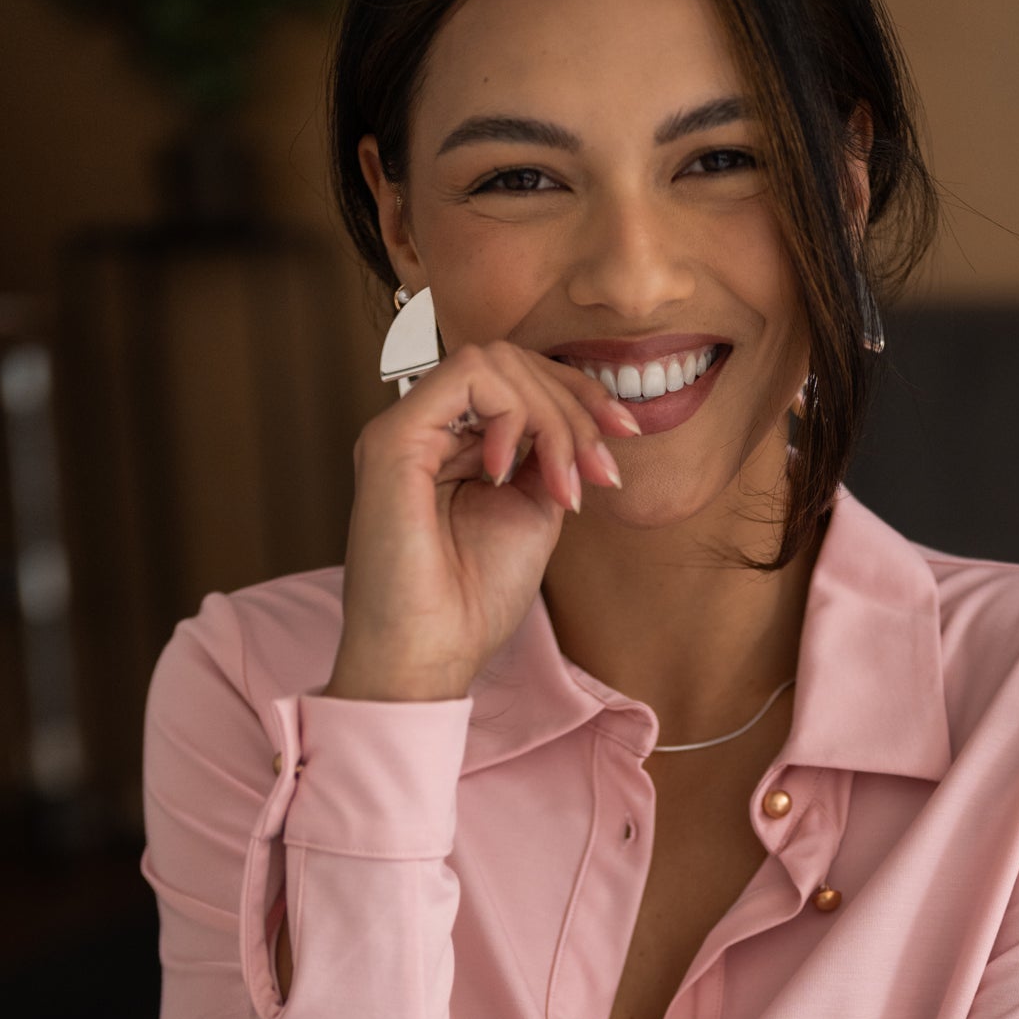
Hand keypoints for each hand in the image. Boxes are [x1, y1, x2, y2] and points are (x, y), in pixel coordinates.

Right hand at [327, 338, 638, 703]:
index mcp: (456, 446)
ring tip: (561, 484)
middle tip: (598, 471)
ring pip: (495, 361)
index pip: (520, 380)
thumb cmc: (473, 603)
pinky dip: (511, 413)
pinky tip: (508, 472)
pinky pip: (468, 375)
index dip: (579, 395)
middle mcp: (428, 430)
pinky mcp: (393, 439)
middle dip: (574, 407)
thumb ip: (547, 459)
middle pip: (513, 362)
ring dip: (551, 416)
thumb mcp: (533, 515)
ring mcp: (407, 430)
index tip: (626, 432)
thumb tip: (580, 420)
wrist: (431, 656)